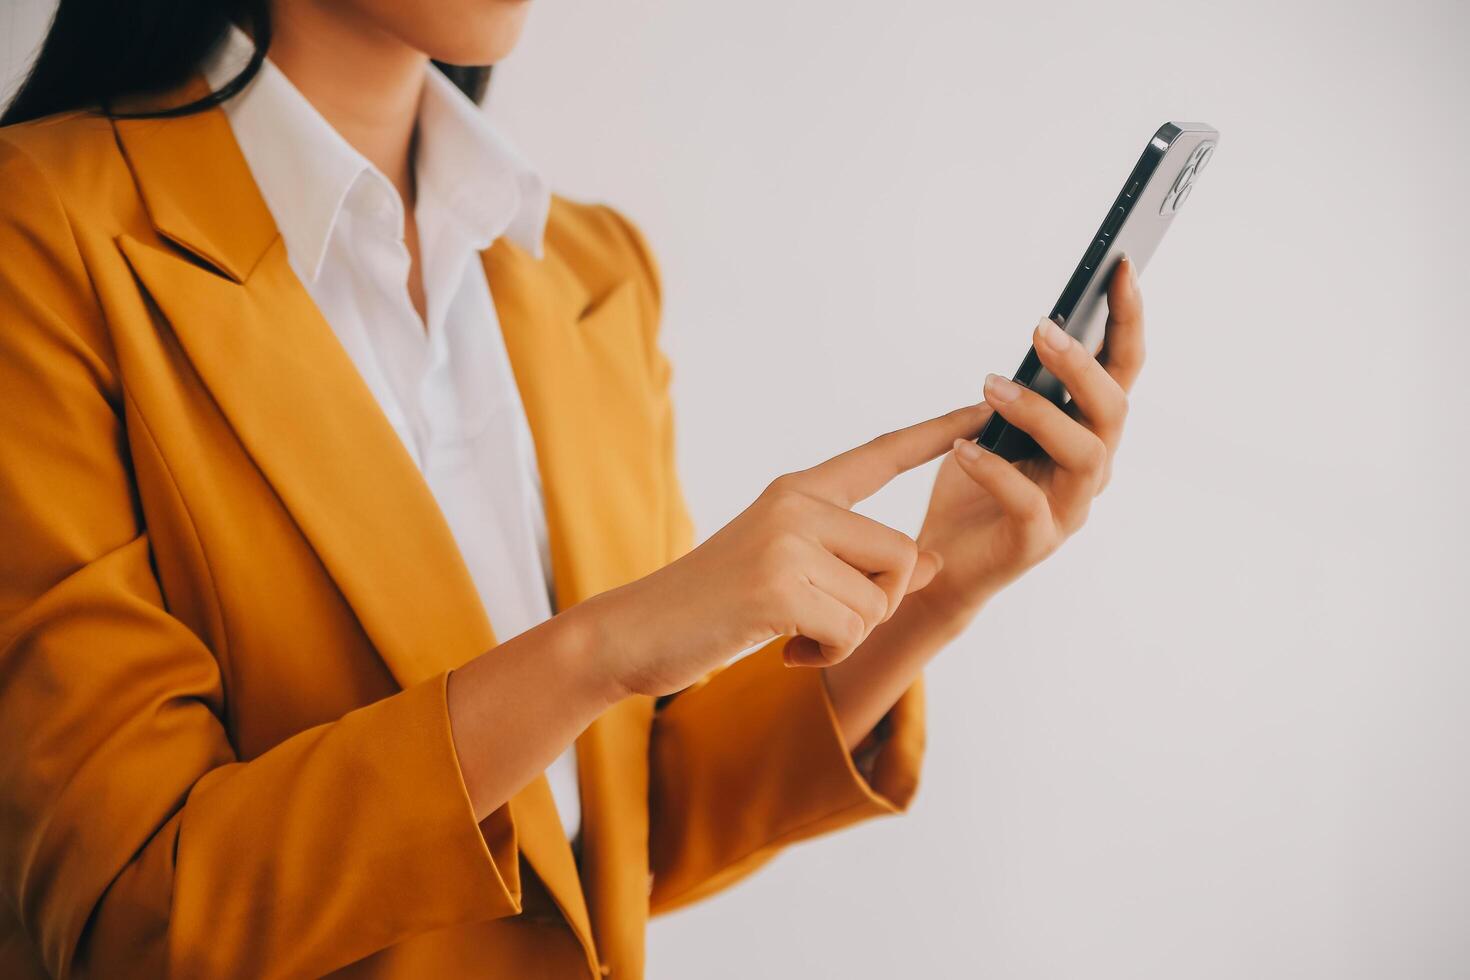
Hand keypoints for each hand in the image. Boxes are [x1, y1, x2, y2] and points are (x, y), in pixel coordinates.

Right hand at [578, 404, 991, 697]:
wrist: (636, 632)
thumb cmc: (714, 606)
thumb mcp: (791, 573)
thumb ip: (857, 562)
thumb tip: (934, 561)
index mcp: (797, 491)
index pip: (879, 456)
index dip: (933, 434)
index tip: (978, 408)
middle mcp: (796, 505)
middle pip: (901, 555)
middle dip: (878, 604)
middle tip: (821, 621)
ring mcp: (786, 542)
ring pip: (880, 600)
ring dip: (847, 636)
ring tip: (794, 633)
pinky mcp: (778, 586)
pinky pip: (852, 630)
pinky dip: (826, 654)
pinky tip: (786, 650)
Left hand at [914, 256, 1146, 621]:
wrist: (941, 565)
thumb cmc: (972, 488)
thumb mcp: (994, 424)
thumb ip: (1020, 388)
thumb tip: (1043, 333)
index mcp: (1088, 432)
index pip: (1122, 371)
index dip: (1127, 320)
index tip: (1120, 267)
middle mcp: (1092, 469)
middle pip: (1113, 409)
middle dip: (1083, 364)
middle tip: (1041, 329)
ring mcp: (1071, 509)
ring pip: (1085, 453)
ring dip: (1041, 412)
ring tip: (991, 386)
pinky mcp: (1038, 542)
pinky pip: (1028, 502)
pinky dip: (996, 471)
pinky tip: (964, 448)